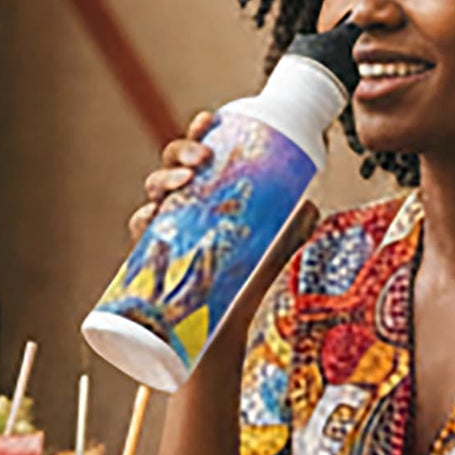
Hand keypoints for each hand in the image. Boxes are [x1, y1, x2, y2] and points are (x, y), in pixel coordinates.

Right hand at [129, 111, 319, 364]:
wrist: (229, 334)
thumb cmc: (249, 287)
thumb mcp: (278, 251)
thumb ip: (294, 227)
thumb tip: (313, 202)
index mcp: (210, 196)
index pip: (200, 155)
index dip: (200, 132)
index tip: (211, 120)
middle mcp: (186, 208)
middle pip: (173, 165)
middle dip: (182, 151)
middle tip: (204, 157)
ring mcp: (168, 230)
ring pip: (155, 192)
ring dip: (164, 177)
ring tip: (186, 181)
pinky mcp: (154, 257)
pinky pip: (142, 231)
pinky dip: (145, 218)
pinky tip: (155, 214)